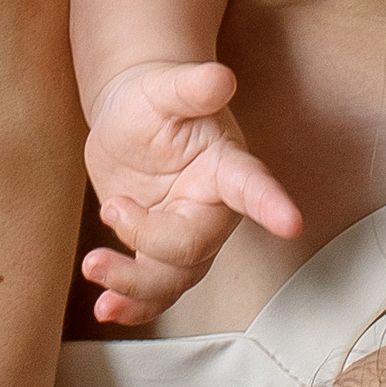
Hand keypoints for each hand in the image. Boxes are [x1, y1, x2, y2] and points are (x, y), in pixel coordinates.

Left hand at [81, 62, 302, 329]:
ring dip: (133, 284)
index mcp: (225, 167)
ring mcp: (185, 237)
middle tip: (112, 207)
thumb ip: (191, 87)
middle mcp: (212, 209)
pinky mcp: (157, 254)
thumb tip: (220, 77)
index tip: (292, 223)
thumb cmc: (153, 100)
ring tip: (93, 265)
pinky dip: (132, 306)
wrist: (130, 119)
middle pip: (193, 247)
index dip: (271, 204)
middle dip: (150, 240)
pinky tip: (106, 309)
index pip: (251, 186)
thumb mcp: (164, 88)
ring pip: (172, 280)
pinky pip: (153, 293)